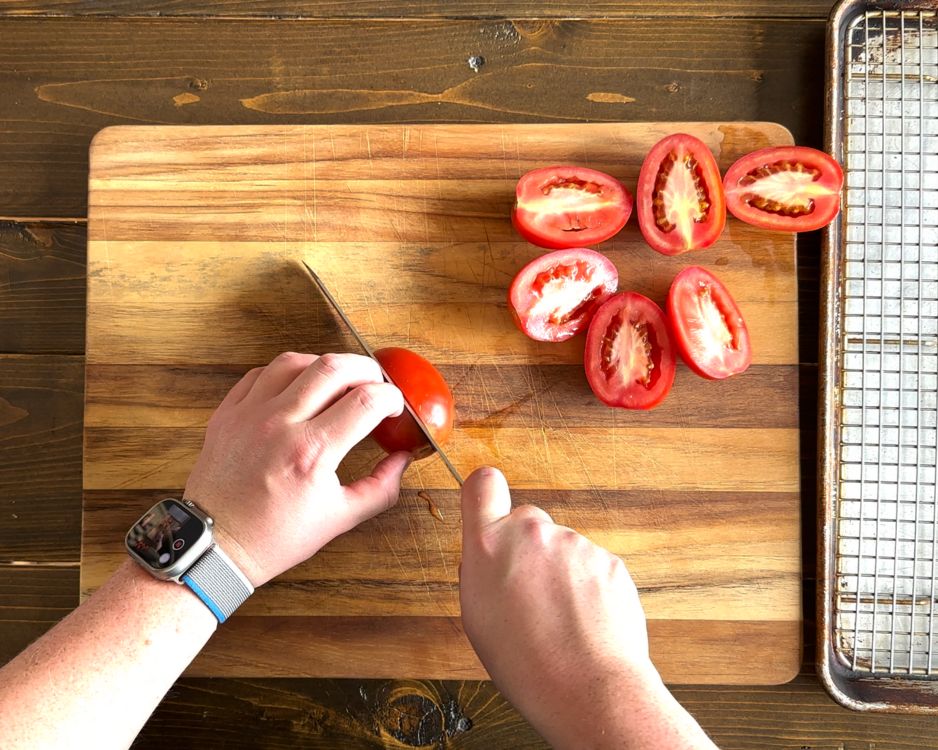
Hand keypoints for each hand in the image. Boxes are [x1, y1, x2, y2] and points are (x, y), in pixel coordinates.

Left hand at [184, 352, 410, 586]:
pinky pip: (260, 373)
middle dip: (366, 368)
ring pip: (294, 361)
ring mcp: (249, 414)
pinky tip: (299, 386)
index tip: (394, 407)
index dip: (391, 398)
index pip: (366, 401)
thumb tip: (403, 459)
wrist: (215, 545)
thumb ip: (380, 487)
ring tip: (339, 381)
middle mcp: (279, 425)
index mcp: (311, 453)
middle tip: (375, 383)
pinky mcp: (227, 413)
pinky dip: (286, 372)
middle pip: (333, 367)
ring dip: (325, 365)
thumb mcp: (339, 519)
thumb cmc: (274, 536)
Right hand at [459, 467, 665, 747]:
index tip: (489, 504)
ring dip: (561, 573)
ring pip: (563, 548)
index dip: (486, 492)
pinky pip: (592, 566)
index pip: (482, 484)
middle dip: (528, 548)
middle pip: (527, 522)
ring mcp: (575, 544)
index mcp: (489, 546)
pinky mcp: (608, 559)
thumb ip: (481, 572)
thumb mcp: (477, 618)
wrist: (588, 689)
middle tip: (531, 593)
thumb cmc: (527, 664)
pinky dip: (590, 588)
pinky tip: (586, 622)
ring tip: (562, 620)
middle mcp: (532, 533)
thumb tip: (489, 559)